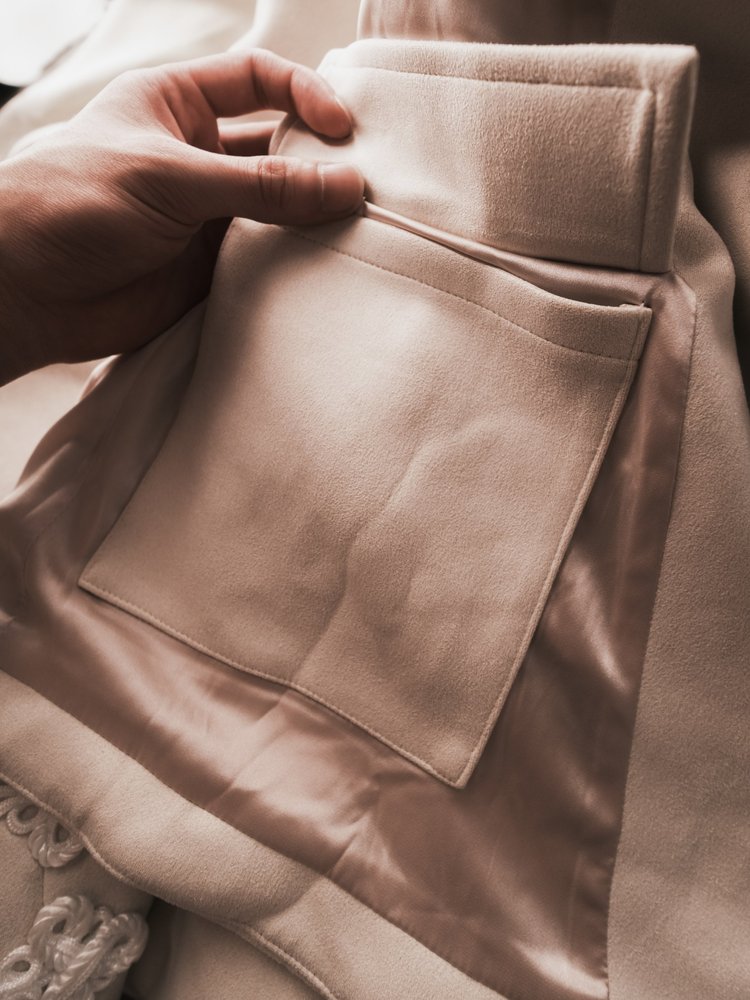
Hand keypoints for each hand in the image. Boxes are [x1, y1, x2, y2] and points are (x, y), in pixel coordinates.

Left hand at [0, 50, 363, 383]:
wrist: (27, 293)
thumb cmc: (74, 205)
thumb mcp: (170, 178)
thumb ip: (260, 186)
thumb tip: (345, 186)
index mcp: (176, 104)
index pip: (257, 80)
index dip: (304, 95)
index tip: (341, 129)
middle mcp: (197, 155)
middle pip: (277, 146)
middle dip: (319, 160)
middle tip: (363, 183)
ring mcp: (206, 214)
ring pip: (277, 207)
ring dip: (312, 215)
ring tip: (356, 227)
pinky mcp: (209, 268)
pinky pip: (266, 258)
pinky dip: (295, 262)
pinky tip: (324, 265)